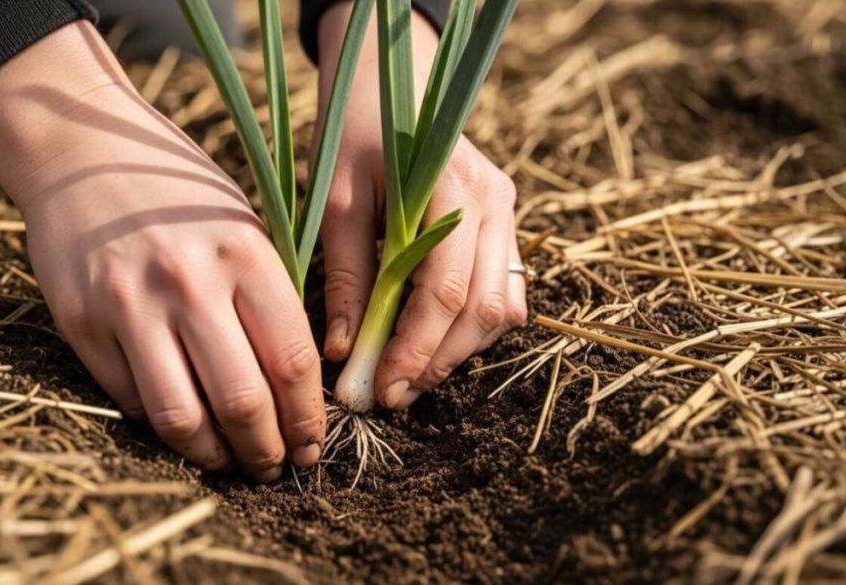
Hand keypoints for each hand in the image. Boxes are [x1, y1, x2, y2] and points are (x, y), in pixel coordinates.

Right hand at [0, 22, 324, 480]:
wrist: (80, 151)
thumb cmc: (177, 190)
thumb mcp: (241, 226)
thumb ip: (267, 297)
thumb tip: (295, 386)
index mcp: (243, 253)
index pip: (291, 361)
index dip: (307, 418)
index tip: (311, 443)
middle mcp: (188, 281)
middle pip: (243, 401)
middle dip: (267, 450)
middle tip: (274, 465)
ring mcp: (129, 304)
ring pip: (182, 417)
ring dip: (214, 455)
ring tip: (229, 460)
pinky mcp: (81, 322)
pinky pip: (131, 399)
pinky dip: (162, 424)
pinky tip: (183, 423)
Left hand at [316, 5, 527, 408]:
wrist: (390, 83)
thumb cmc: (355, 133)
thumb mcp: (337, 197)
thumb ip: (346, 273)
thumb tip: (345, 350)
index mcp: (453, 187)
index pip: (445, 289)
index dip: (415, 347)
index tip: (382, 388)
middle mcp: (495, 201)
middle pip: (483, 309)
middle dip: (437, 361)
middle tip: (392, 395)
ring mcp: (508, 212)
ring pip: (502, 309)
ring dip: (458, 351)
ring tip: (407, 376)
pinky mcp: (505, 224)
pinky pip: (505, 292)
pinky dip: (473, 327)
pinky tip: (433, 341)